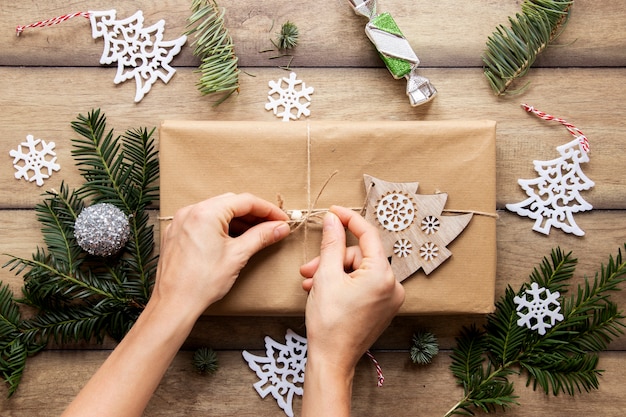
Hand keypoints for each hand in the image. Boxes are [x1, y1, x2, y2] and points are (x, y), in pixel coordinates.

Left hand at [62, 193, 289, 416]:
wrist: (174, 304)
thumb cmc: (203, 282)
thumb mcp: (238, 256)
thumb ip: (261, 236)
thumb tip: (280, 227)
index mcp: (206, 212)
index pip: (245, 201)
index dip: (268, 210)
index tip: (282, 220)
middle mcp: (191, 211)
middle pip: (231, 203)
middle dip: (254, 213)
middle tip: (272, 226)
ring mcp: (181, 221)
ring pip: (216, 211)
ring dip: (238, 220)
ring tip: (256, 234)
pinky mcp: (176, 233)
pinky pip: (203, 220)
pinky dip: (220, 225)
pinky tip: (233, 238)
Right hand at [300, 205, 403, 415]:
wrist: (332, 361)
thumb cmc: (329, 323)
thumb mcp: (326, 276)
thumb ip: (331, 243)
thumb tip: (333, 220)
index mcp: (383, 275)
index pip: (368, 235)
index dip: (349, 220)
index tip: (333, 211)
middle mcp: (392, 285)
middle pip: (359, 255)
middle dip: (332, 259)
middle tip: (309, 269)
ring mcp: (389, 298)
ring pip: (358, 270)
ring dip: (333, 273)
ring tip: (311, 284)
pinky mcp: (383, 307)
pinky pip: (363, 284)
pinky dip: (343, 284)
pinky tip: (323, 290)